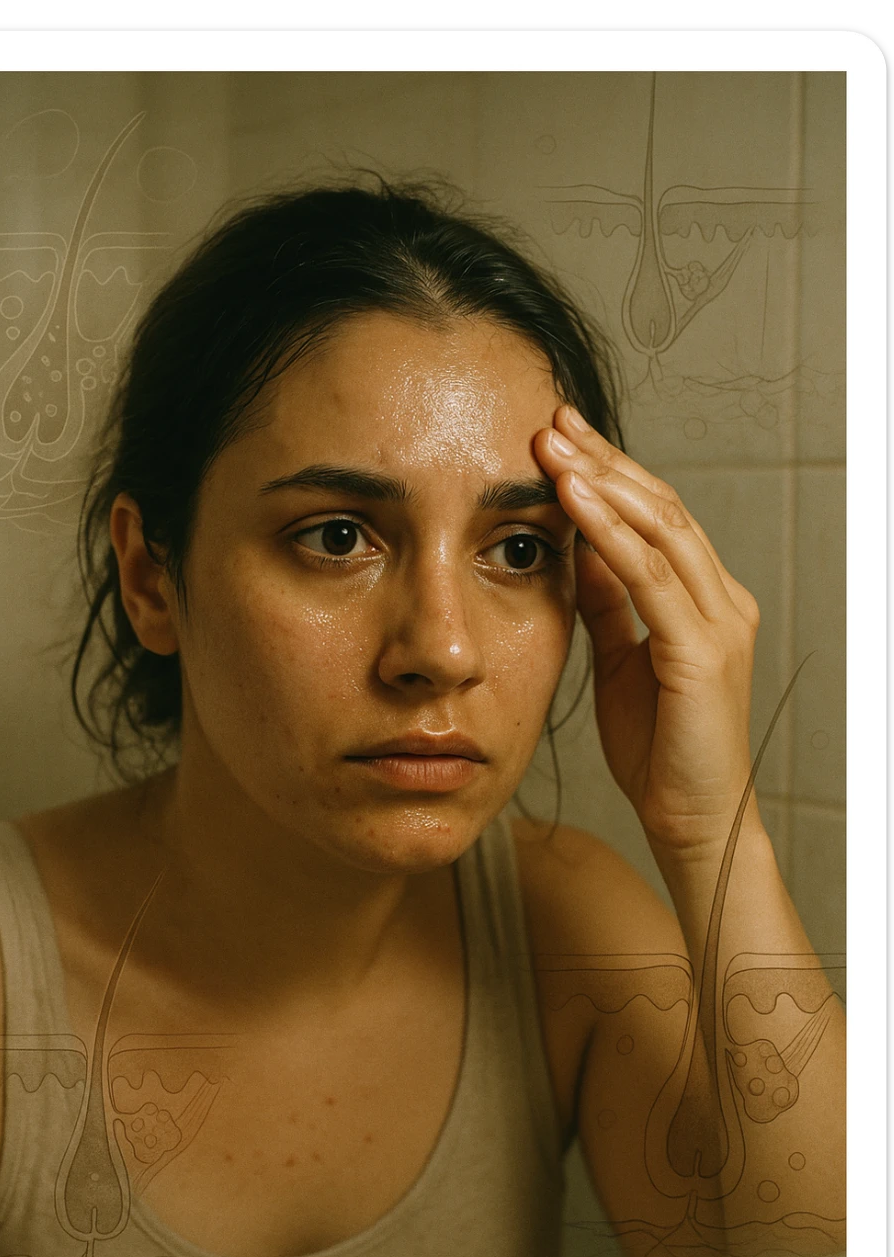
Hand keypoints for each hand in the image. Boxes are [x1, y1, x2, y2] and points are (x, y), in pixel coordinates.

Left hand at [535, 405, 762, 863]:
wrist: (691, 821)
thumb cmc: (659, 751)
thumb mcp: (622, 662)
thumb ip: (610, 604)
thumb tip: (580, 549)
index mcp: (705, 601)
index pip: (657, 516)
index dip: (609, 472)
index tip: (559, 437)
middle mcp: (722, 600)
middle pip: (662, 507)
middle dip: (604, 459)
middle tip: (552, 419)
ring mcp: (719, 622)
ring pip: (662, 528)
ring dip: (603, 481)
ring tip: (554, 443)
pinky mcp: (701, 650)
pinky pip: (651, 577)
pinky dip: (610, 532)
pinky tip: (573, 499)